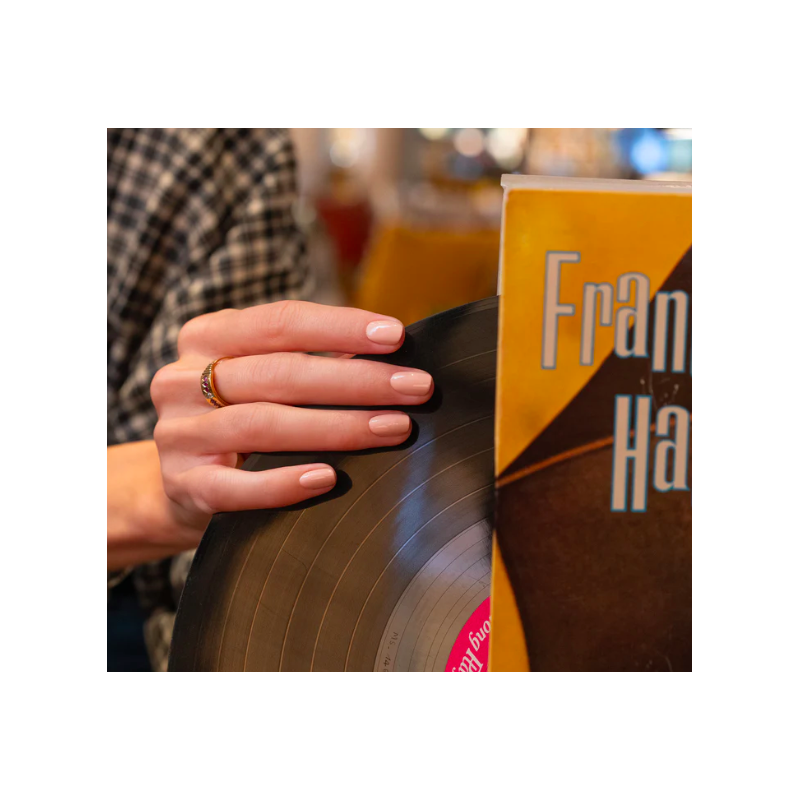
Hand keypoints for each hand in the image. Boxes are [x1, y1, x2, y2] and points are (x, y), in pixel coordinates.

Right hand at [148, 300, 432, 552]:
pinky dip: (282, 483)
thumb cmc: (241, 416)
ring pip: (262, 425)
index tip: (397, 336)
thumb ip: (313, 362)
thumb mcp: (263, 377)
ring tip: (394, 428)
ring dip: (336, 427)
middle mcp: (182, 379)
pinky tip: (328, 478)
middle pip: (279, 372)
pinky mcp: (182, 486)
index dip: (341, 327)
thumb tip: (395, 359)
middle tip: (416, 388)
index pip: (280, 322)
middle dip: (357, 380)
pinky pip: (234, 487)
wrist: (176, 484)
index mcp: (207, 337)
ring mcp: (178, 434)